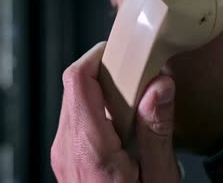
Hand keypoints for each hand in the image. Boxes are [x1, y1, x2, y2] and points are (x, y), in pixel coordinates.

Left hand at [50, 42, 180, 181]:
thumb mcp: (158, 178)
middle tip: (138, 77)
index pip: (78, 79)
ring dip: (103, 93)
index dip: (99, 55)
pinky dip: (99, 112)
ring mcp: (62, 152)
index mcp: (88, 146)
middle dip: (107, 73)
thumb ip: (157, 133)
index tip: (124, 51)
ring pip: (75, 100)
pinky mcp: (66, 156)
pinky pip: (76, 119)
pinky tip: (123, 127)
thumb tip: (160, 87)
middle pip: (75, 85)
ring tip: (135, 106)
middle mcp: (67, 145)